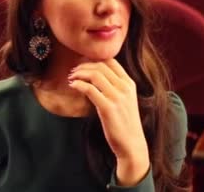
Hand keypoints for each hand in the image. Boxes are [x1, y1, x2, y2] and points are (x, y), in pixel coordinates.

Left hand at [68, 59, 149, 185]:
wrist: (132, 144)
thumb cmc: (125, 123)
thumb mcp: (125, 100)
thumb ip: (115, 87)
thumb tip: (95, 76)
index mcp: (129, 83)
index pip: (111, 61)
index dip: (94, 59)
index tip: (82, 63)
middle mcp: (125, 87)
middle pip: (101, 66)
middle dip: (84, 65)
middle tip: (73, 71)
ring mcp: (117, 97)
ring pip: (95, 75)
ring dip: (79, 73)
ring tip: (71, 78)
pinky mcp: (108, 108)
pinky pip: (90, 89)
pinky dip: (78, 84)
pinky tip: (73, 86)